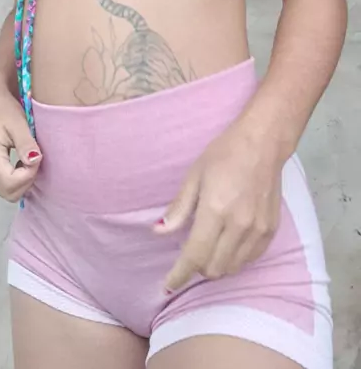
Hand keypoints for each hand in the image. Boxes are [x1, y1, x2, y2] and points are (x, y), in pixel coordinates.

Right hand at [0, 78, 41, 201]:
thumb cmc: (4, 108)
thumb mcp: (18, 123)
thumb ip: (25, 144)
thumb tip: (34, 162)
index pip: (12, 184)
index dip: (29, 174)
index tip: (36, 156)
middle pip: (10, 193)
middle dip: (27, 180)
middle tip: (33, 158)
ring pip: (8, 192)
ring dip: (23, 180)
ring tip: (29, 158)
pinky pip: (5, 185)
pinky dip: (18, 179)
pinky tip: (22, 162)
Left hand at [155, 120, 282, 289]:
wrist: (263, 144)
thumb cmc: (224, 154)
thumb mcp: (194, 176)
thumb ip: (179, 208)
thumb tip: (158, 231)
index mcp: (215, 210)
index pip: (195, 255)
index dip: (179, 274)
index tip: (168, 285)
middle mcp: (238, 225)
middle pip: (213, 268)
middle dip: (197, 268)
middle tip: (190, 253)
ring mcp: (257, 230)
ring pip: (232, 268)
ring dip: (216, 265)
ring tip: (209, 247)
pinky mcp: (271, 230)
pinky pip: (250, 259)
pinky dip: (235, 258)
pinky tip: (228, 243)